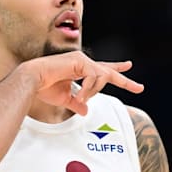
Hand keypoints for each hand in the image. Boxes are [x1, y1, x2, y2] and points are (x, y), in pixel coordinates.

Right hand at [22, 51, 143, 115]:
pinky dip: (88, 90)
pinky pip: (93, 77)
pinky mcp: (80, 61)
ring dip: (92, 92)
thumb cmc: (44, 87)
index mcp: (80, 69)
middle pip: (109, 71)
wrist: (32, 81)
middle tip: (139, 88)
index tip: (128, 67)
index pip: (101, 69)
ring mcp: (82, 60)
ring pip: (101, 77)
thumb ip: (77, 103)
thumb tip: (86, 111)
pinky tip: (79, 96)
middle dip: (125, 80)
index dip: (116, 69)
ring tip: (79, 99)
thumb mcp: (64, 99)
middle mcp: (83, 62)